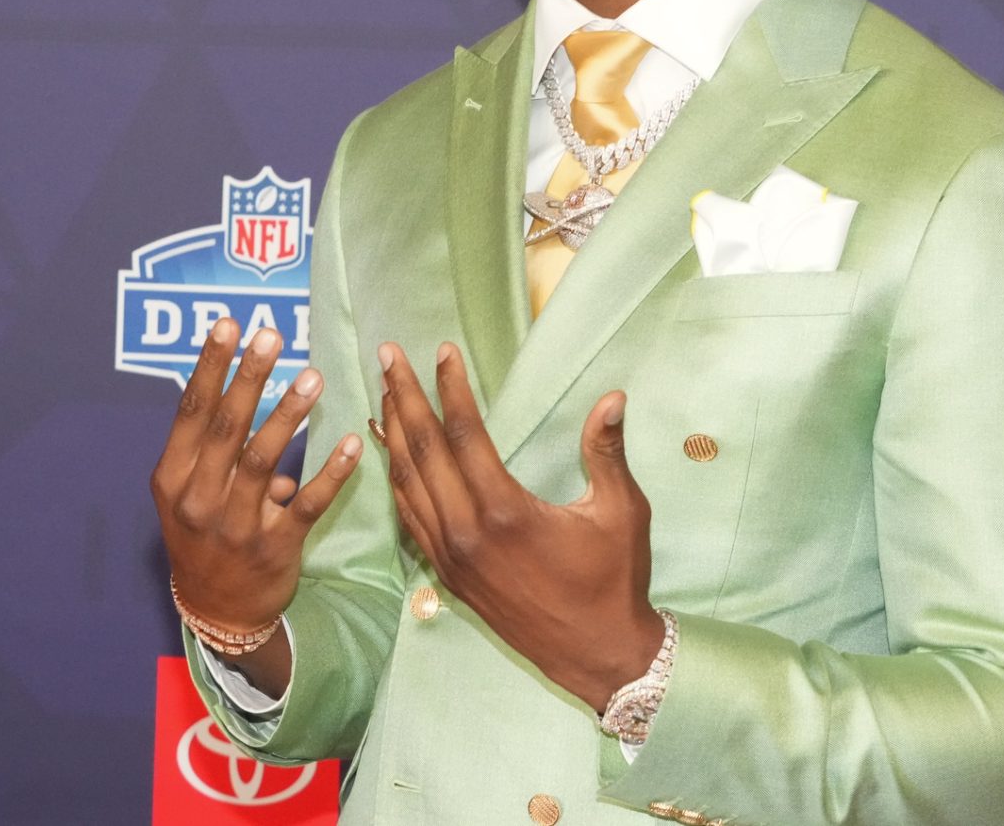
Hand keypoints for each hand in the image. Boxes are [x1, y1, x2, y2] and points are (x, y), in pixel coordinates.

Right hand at [151, 317, 363, 692]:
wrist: (218, 615)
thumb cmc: (203, 539)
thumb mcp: (188, 496)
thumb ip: (212, 451)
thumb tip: (250, 401)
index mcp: (173, 479)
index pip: (191, 412)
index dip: (210, 366)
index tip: (228, 324)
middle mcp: (198, 500)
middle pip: (226, 428)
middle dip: (249, 378)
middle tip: (271, 336)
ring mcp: (236, 526)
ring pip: (263, 461)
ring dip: (289, 416)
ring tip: (313, 377)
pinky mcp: (275, 548)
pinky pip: (307, 504)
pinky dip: (331, 473)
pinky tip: (353, 443)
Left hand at [376, 341, 662, 711]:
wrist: (597, 654)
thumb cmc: (615, 579)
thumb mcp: (621, 512)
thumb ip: (607, 452)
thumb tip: (613, 397)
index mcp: (505, 511)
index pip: (463, 434)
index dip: (450, 388)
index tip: (442, 350)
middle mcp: (467, 532)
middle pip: (423, 451)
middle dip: (403, 398)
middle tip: (387, 354)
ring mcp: (451, 557)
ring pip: (408, 484)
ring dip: (392, 434)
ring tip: (382, 392)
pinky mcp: (448, 575)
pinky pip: (410, 518)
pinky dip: (396, 480)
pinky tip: (390, 455)